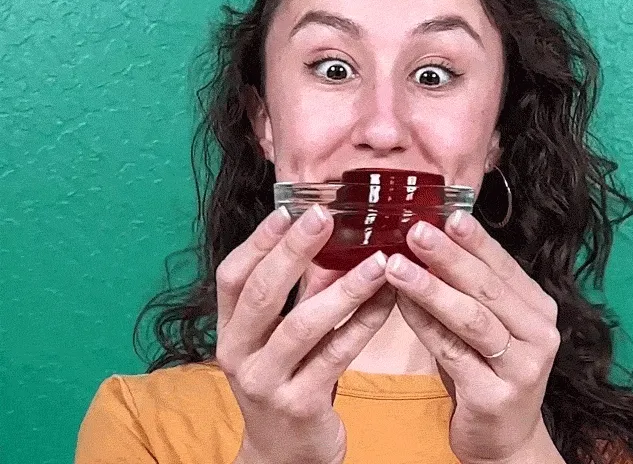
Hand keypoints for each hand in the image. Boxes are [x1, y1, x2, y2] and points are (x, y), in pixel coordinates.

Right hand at [215, 205, 396, 463]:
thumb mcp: (275, 339)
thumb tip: (331, 242)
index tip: (288, 208)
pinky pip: (337, 355)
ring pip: (303, 325)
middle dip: (294, 251)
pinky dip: (364, 324)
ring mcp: (266, 381)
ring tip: (377, 260)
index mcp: (229, 330)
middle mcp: (237, 354)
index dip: (257, 241)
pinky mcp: (299, 404)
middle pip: (262, 293)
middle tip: (324, 216)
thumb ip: (293, 296)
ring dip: (343, 288)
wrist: (283, 454)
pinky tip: (387, 300)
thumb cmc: (284, 380)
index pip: (231, 276)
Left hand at [383, 210, 561, 463]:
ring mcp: (522, 367)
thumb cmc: (488, 371)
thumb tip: (426, 242)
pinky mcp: (496, 395)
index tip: (446, 211)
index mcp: (538, 308)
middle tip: (416, 231)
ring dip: (431, 289)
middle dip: (449, 256)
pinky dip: (424, 325)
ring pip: (472, 319)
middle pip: (488, 288)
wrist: (504, 439)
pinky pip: (452, 353)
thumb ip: (468, 289)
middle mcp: (540, 334)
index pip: (504, 265)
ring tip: (397, 266)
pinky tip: (400, 304)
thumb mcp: (485, 326)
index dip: (474, 239)